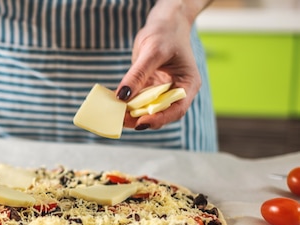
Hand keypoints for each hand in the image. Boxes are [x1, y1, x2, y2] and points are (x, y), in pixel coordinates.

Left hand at [117, 1, 201, 130]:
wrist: (164, 24)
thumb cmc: (165, 33)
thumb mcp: (152, 52)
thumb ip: (138, 74)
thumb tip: (122, 96)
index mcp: (188, 84)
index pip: (177, 109)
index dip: (159, 119)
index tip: (140, 122)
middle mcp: (177, 91)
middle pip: (161, 113)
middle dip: (141, 118)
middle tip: (121, 120)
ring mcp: (163, 91)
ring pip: (148, 110)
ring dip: (132, 114)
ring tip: (115, 114)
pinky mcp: (150, 89)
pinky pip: (138, 101)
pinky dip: (127, 104)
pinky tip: (114, 104)